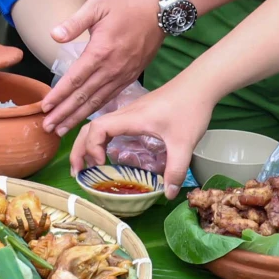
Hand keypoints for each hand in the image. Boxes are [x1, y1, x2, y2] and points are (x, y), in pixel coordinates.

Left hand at [39, 0, 164, 133]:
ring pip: (97, 101)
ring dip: (78, 117)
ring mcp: (123, 75)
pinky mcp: (131, 76)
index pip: (74, 80)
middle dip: (64, 113)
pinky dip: (97, 110)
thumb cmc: (126, 4)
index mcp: (100, 51)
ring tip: (62, 130)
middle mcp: (112, 68)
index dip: (58, 95)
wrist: (160, 9)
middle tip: (47, 128)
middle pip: (84, 96)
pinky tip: (87, 117)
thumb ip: (75, 22)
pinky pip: (110, 97)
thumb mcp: (98, 5)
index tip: (44, 108)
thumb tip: (54, 35)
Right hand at [73, 81, 214, 198]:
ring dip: (88, 145)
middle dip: (79, 149)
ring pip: (98, 126)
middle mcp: (125, 114)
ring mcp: (129, 113)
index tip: (101, 164)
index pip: (97, 128)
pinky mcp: (136, 114)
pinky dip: (101, 141)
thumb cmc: (190, 108)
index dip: (91, 146)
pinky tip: (107, 154)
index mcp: (131, 118)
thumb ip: (175, 169)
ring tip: (87, 167)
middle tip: (78, 172)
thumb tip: (167, 194)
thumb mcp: (184, 142)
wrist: (200, 84)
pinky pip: (110, 127)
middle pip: (90, 128)